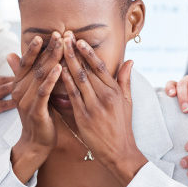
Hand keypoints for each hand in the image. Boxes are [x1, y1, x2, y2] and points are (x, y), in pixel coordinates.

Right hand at [6, 33, 64, 149]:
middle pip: (35, 66)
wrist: (35, 143)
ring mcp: (26, 101)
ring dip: (51, 59)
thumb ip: (26, 74)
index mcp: (19, 85)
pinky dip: (51, 79)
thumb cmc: (38, 116)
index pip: (26, 62)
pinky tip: (59, 68)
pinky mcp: (35, 111)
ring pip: (39, 76)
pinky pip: (43, 92)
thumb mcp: (31, 93)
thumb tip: (12, 54)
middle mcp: (19, 91)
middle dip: (48, 49)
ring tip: (62, 46)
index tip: (45, 34)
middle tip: (59, 34)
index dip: (34, 48)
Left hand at [58, 32, 146, 183]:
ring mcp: (94, 106)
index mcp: (115, 91)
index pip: (100, 66)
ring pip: (79, 79)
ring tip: (58, 48)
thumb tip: (130, 61)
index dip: (88, 52)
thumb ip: (125, 80)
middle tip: (63, 36)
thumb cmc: (122, 126)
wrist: (119, 151)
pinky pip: (73, 95)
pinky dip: (65, 82)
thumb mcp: (127, 101)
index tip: (77, 39)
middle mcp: (105, 96)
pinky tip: (57, 71)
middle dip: (74, 52)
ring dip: (68, 62)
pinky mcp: (84, 117)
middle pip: (87, 69)